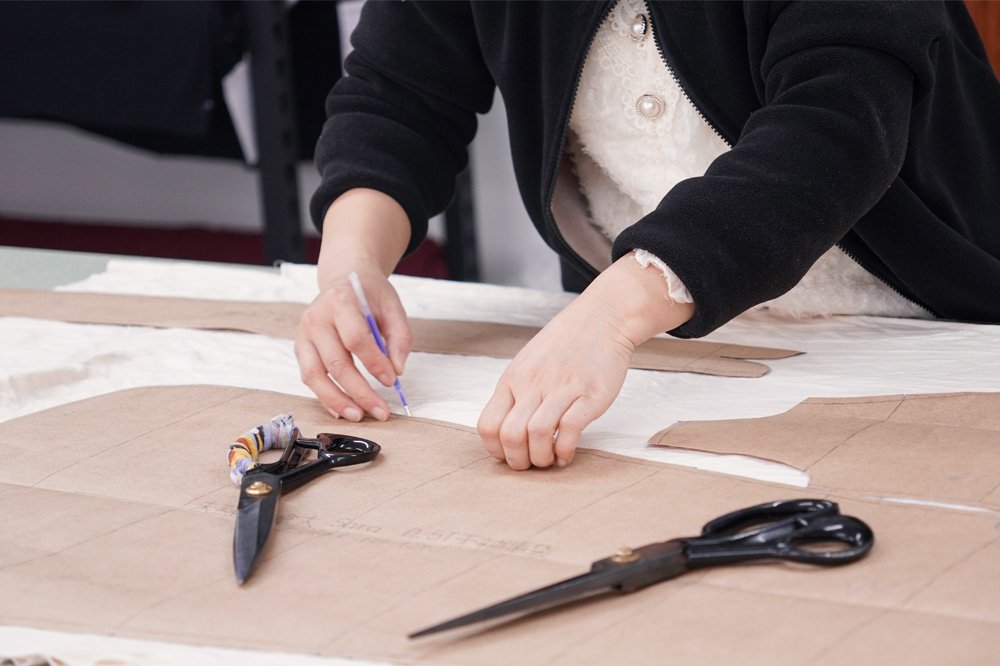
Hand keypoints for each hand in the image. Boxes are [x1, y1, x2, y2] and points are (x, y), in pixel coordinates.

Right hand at [294, 189, 411, 421]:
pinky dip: (325, 397)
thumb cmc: (368, 294)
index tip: (391, 381)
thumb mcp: (392, 306)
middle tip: (380, 410)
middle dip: (359, 391)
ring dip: (337, 401)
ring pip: (315, 376)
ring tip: (359, 416)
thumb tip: (397, 370)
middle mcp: (316, 318)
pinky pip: (310, 377)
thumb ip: (400, 337)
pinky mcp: (300, 348)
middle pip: (336, 362)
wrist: (343, 278)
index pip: (355, 338)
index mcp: (340, 300)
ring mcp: (303, 334)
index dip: (374, 362)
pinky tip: (343, 410)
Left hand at [477, 255, 694, 468]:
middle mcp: (533, 384)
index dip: (495, 449)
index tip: (508, 455)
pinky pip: (570, 430)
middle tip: (530, 464)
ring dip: (541, 458)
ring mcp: (562, 389)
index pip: (488, 424)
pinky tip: (568, 453)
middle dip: (518, 461)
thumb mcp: (528, 362)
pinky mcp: (590, 395)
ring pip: (537, 435)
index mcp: (513, 379)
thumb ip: (516, 392)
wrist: (603, 317)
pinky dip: (566, 450)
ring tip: (550, 459)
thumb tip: (506, 427)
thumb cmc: (565, 342)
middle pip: (510, 435)